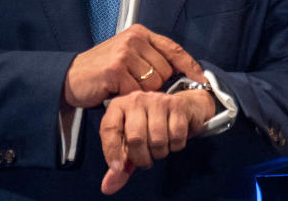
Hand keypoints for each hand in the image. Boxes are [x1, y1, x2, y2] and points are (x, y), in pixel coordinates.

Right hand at [63, 24, 204, 107]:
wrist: (70, 78)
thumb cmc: (102, 70)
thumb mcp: (128, 55)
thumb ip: (151, 58)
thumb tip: (181, 73)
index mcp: (140, 33)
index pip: (174, 48)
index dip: (190, 66)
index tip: (202, 79)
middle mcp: (134, 39)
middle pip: (165, 71)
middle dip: (155, 85)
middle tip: (134, 84)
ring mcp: (124, 53)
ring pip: (153, 84)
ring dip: (140, 92)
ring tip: (123, 86)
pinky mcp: (116, 69)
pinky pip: (137, 92)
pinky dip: (128, 97)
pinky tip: (115, 91)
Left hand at [99, 88, 215, 194]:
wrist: (180, 107)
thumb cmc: (149, 126)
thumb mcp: (130, 144)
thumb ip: (119, 165)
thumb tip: (107, 187)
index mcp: (119, 106)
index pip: (109, 129)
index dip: (112, 152)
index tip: (118, 169)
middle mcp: (136, 99)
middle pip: (135, 138)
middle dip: (141, 158)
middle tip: (146, 160)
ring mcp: (158, 100)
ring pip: (157, 138)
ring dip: (160, 152)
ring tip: (159, 148)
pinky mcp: (177, 104)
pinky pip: (176, 135)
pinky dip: (175, 146)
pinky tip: (172, 140)